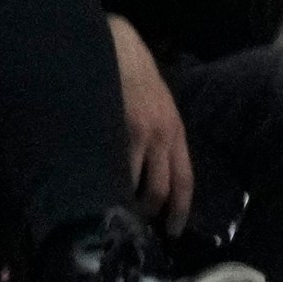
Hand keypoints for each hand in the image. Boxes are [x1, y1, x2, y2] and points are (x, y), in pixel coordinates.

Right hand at [106, 16, 188, 223]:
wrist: (120, 50)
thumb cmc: (140, 81)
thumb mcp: (161, 110)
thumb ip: (161, 139)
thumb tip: (154, 173)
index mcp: (176, 133)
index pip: (184, 179)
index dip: (180, 209)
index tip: (172, 232)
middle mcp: (163, 137)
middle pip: (161, 189)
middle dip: (151, 213)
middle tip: (139, 231)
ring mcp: (137, 135)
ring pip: (136, 183)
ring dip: (127, 203)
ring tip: (115, 216)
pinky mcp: (114, 131)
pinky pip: (112, 168)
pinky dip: (108, 185)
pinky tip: (98, 195)